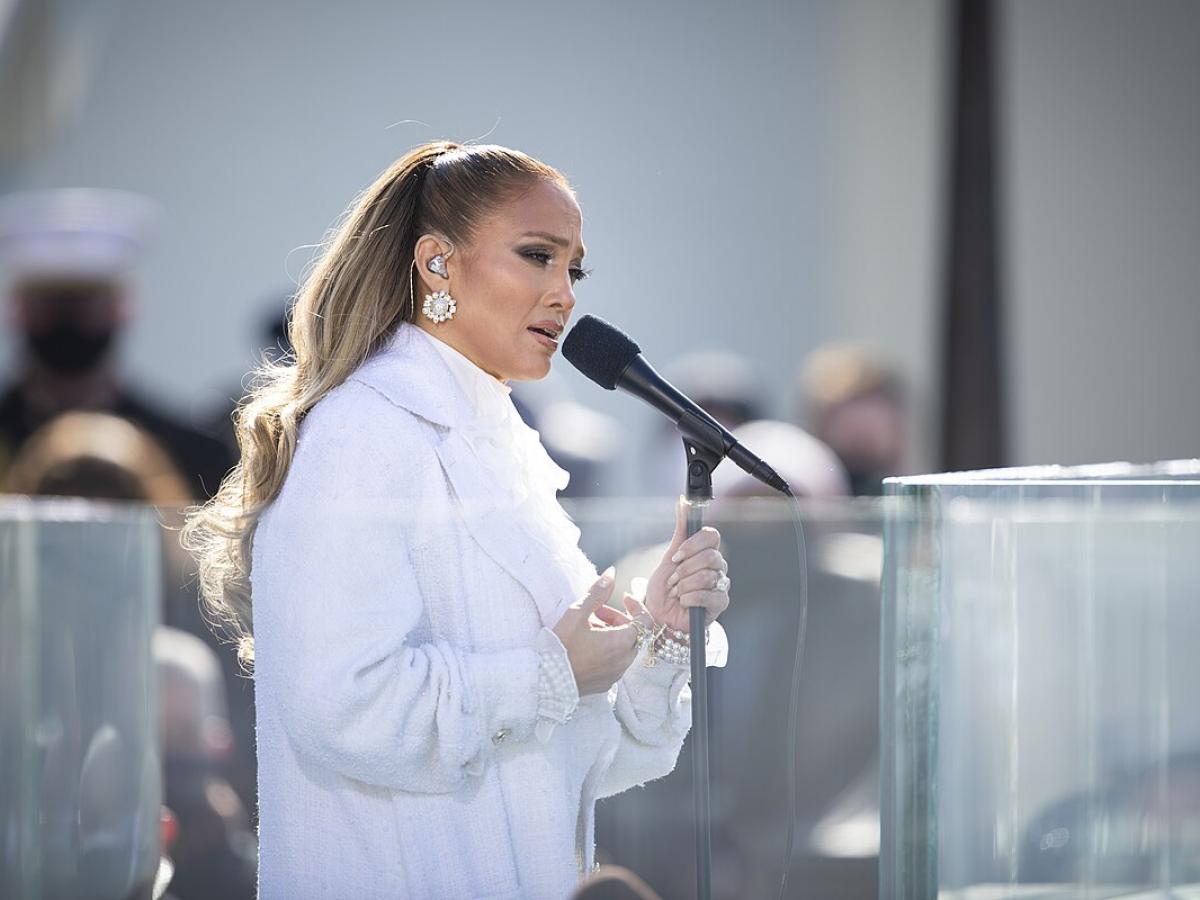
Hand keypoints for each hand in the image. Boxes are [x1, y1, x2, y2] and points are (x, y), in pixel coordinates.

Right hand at [553, 568, 645, 695]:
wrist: (544, 681)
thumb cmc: (561, 647)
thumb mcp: (577, 613)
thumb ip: (597, 592)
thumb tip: (611, 573)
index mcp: (621, 643)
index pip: (646, 620)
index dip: (636, 605)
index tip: (623, 597)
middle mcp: (624, 661)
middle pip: (634, 633)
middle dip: (619, 618)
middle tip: (597, 611)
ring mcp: (616, 674)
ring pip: (624, 648)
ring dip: (613, 634)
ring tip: (588, 627)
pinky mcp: (606, 683)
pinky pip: (615, 662)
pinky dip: (608, 649)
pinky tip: (587, 645)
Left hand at [644, 497, 730, 632]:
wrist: (659, 616)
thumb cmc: (665, 588)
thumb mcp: (669, 557)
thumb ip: (680, 529)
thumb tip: (682, 501)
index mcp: (707, 552)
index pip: (712, 536)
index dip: (693, 544)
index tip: (676, 556)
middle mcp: (718, 566)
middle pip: (710, 556)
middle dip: (684, 569)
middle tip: (673, 579)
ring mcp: (721, 584)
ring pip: (707, 576)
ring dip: (684, 585)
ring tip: (677, 592)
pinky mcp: (721, 603)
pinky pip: (709, 595)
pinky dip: (690, 598)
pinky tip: (684, 602)